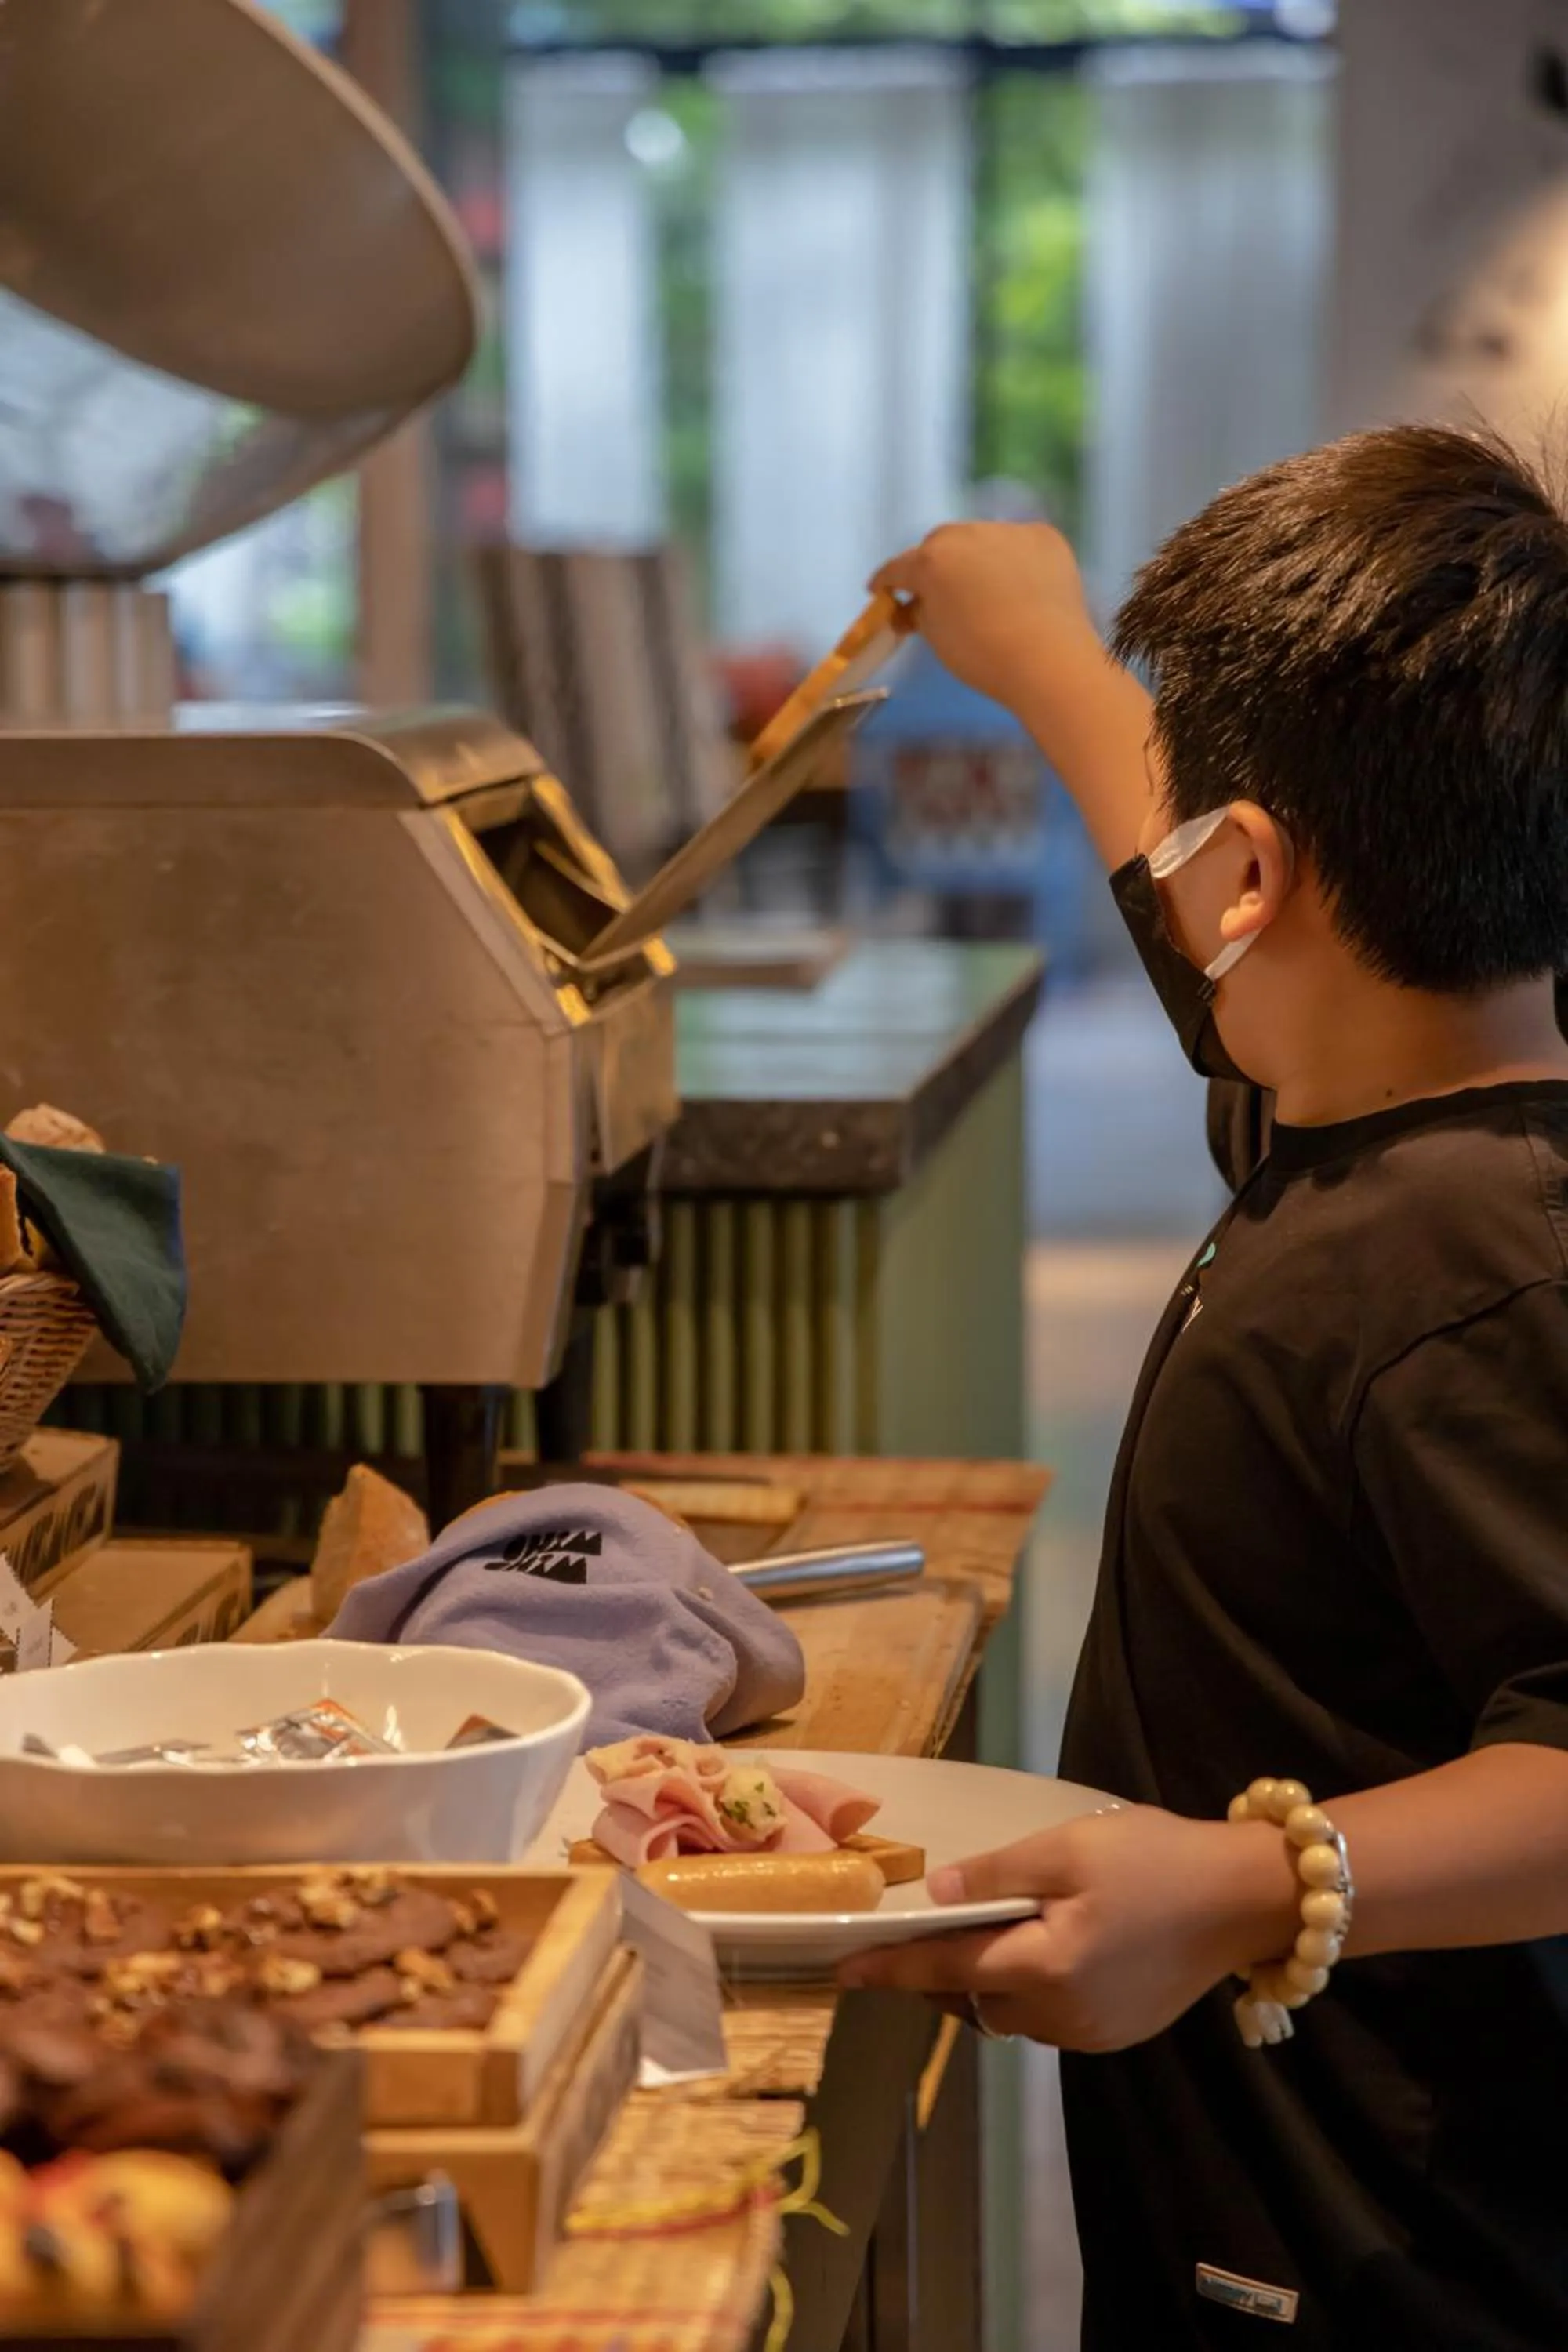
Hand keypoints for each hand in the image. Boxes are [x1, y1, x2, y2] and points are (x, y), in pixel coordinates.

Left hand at [837, 1807, 1298, 2052]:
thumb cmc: (1156, 1859)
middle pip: (975, 2000)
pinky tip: (1034, 1957)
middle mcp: (1063, 2014)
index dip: (892, 1967)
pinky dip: (1026, 1994)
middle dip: (937, 1976)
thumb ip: (998, 1876)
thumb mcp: (1068, 1848)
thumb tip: (936, 1895)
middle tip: (913, 1941)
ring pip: (1010, 2016)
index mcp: (1045, 1966)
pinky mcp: (1118, 2033)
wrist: (1245, 1898)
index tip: (843, 1971)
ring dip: (984, 1985)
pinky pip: (1049, 2021)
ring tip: (973, 1941)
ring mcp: (1093, 2032)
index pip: (947, 1968)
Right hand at [870, 521, 1097, 710]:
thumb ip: (918, 615)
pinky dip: (1014, 561)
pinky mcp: (1043, 536)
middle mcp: (965, 534)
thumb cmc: (983, 656)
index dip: (886, 581)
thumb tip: (910, 608)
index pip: (898, 567)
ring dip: (976, 559)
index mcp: (931, 560)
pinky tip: (1021, 587)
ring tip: (985, 589)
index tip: (881, 592)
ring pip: (980, 540)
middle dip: (934, 565)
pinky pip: (1018, 544)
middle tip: (938, 591)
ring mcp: (1007, 530)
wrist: (1049, 659)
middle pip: (940, 545)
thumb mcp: (937, 639)